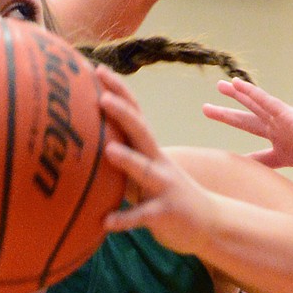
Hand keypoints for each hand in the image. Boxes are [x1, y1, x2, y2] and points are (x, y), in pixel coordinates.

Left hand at [96, 70, 221, 259]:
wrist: (209, 223)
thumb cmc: (165, 195)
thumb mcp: (144, 172)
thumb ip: (121, 158)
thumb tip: (83, 144)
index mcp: (150, 149)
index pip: (134, 112)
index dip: (118, 90)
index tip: (97, 69)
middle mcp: (158, 162)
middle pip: (141, 132)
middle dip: (122, 113)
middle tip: (101, 97)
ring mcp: (164, 187)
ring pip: (145, 171)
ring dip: (127, 160)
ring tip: (108, 150)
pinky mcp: (164, 214)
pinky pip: (141, 217)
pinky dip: (124, 219)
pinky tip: (105, 222)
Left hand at [202, 79, 292, 201]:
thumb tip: (286, 226)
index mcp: (292, 154)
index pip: (262, 158)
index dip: (247, 160)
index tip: (231, 164)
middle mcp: (286, 135)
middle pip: (250, 125)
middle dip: (230, 118)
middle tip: (208, 111)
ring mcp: (287, 123)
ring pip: (254, 108)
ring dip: (236, 97)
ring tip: (219, 87)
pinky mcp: (290, 115)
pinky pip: (265, 101)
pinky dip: (250, 92)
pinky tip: (234, 83)